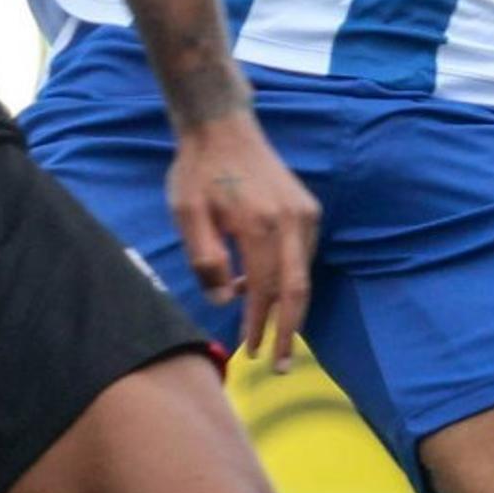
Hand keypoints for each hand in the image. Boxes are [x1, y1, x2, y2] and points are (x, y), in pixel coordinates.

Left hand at [167, 106, 320, 374]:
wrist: (222, 127)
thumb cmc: (198, 171)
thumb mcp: (186, 214)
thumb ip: (204, 259)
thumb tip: (224, 299)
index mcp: (258, 223)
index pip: (264, 289)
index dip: (258, 324)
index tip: (250, 351)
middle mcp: (290, 220)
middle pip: (297, 290)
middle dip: (288, 331)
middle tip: (279, 366)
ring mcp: (303, 213)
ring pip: (303, 274)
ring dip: (286, 306)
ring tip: (265, 331)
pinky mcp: (307, 208)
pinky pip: (302, 255)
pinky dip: (288, 279)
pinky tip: (263, 288)